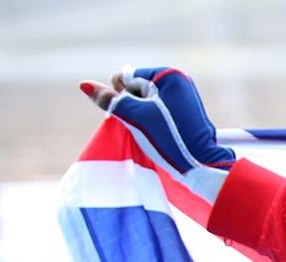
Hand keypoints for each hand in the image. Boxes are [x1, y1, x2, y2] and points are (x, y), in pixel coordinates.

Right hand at [76, 67, 237, 173]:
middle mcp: (177, 80)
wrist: (200, 163)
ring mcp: (183, 95)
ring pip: (145, 101)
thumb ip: (110, 100)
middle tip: (144, 126)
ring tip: (153, 132)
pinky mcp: (185, 111)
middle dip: (132, 106)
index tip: (135, 114)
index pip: (127, 78)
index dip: (122, 97)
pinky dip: (152, 121)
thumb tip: (84, 84)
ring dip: (141, 116)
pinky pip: (158, 110)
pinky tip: (159, 134)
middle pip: (136, 89)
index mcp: (168, 74)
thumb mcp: (135, 118)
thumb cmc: (168, 138)